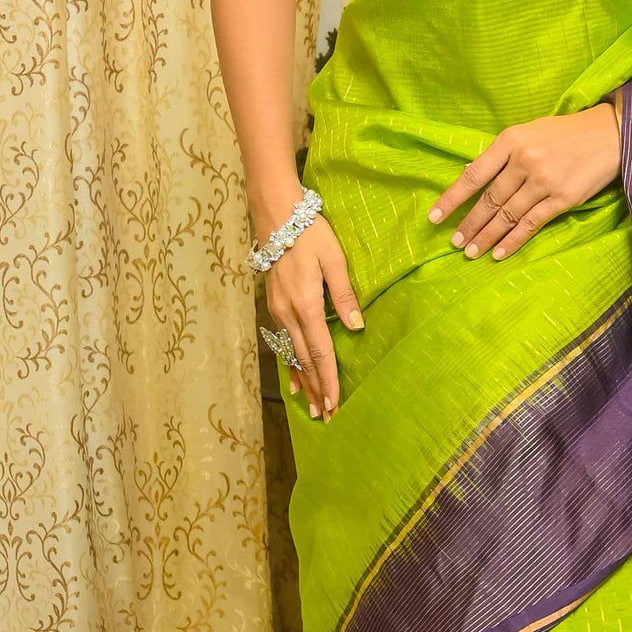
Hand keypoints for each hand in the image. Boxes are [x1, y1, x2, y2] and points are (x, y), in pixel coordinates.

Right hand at [264, 214, 361, 418]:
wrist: (275, 214)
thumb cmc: (310, 233)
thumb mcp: (335, 259)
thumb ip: (345, 294)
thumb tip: (356, 327)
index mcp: (307, 305)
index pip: (320, 352)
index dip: (328, 381)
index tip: (333, 405)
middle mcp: (289, 314)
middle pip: (305, 360)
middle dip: (316, 390)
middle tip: (325, 417)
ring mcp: (278, 311)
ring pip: (292, 354)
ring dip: (303, 381)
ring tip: (311, 406)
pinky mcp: (274, 305)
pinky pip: (283, 342)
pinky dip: (290, 364)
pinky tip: (294, 380)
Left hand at [428, 101, 621, 261]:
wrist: (609, 134)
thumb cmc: (566, 133)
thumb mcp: (529, 132)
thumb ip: (502, 154)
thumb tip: (472, 175)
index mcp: (511, 140)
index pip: (473, 175)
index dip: (452, 199)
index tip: (435, 218)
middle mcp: (524, 161)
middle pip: (489, 200)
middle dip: (469, 224)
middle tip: (455, 242)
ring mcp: (544, 181)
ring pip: (507, 215)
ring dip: (486, 236)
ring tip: (471, 252)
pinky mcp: (562, 199)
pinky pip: (531, 224)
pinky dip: (512, 240)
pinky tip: (498, 253)